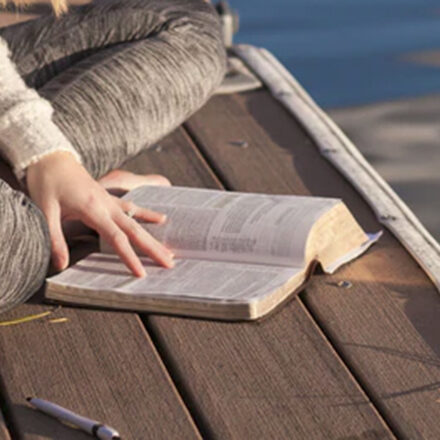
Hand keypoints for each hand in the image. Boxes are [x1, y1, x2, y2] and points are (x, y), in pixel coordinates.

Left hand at [26, 151, 174, 276]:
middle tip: (170, 264)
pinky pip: (134, 208)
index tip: (142, 273)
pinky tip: (162, 219)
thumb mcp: (45, 210)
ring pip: (138, 221)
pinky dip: (149, 215)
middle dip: (153, 248)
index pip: (117, 238)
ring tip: (169, 250)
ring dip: (154, 236)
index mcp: (93, 209)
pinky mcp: (109, 197)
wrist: (51, 157)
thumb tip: (60, 265)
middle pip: (135, 230)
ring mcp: (111, 200)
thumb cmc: (46, 183)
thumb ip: (55, 239)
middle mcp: (107, 205)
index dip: (130, 257)